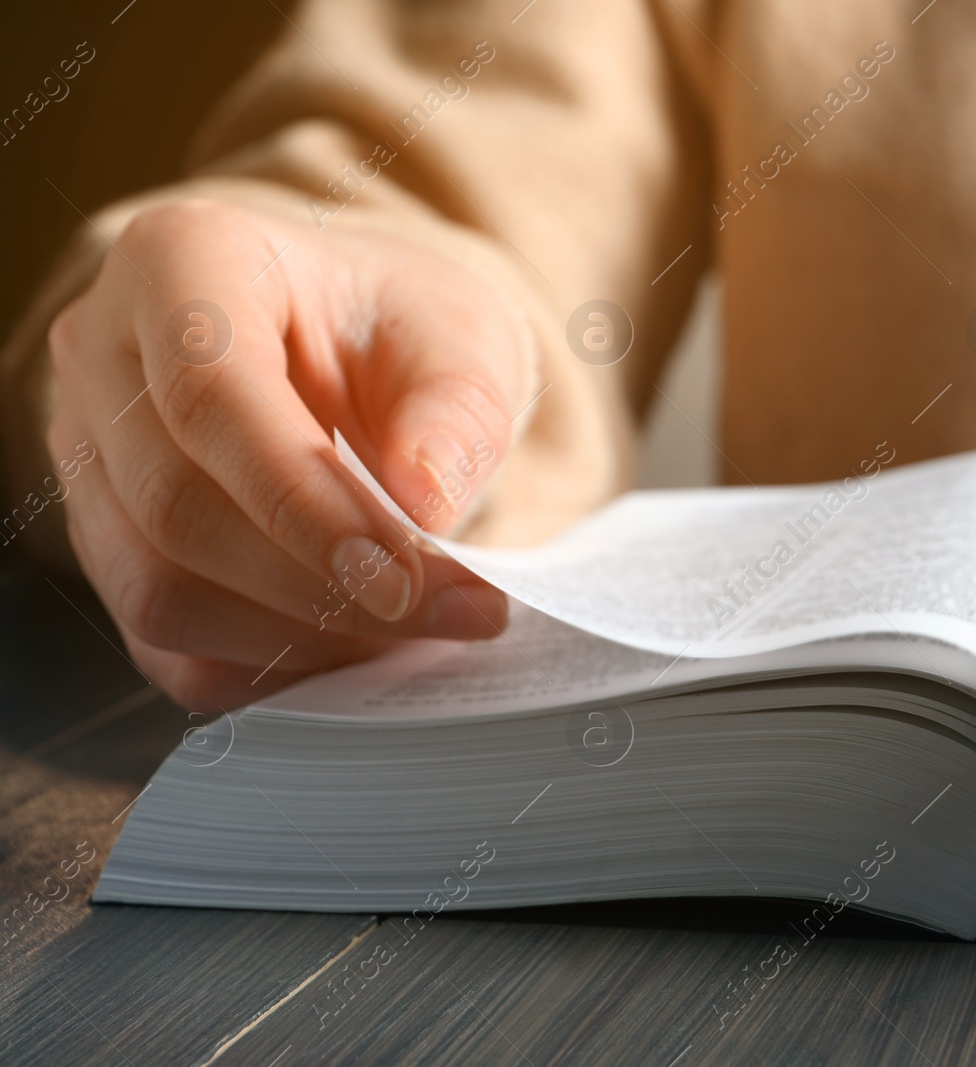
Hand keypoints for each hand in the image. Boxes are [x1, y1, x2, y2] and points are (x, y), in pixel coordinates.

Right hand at [47, 199, 528, 709]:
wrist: (355, 345)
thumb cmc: (397, 327)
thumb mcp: (459, 337)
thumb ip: (456, 411)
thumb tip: (429, 503)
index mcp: (183, 262)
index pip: (211, 397)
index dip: (304, 505)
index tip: (404, 577)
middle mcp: (104, 354)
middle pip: (177, 508)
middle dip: (321, 587)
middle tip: (448, 612)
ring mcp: (89, 457)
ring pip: (157, 589)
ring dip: (297, 635)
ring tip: (411, 627)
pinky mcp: (106, 542)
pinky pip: (163, 642)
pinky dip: (268, 664)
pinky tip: (355, 642)